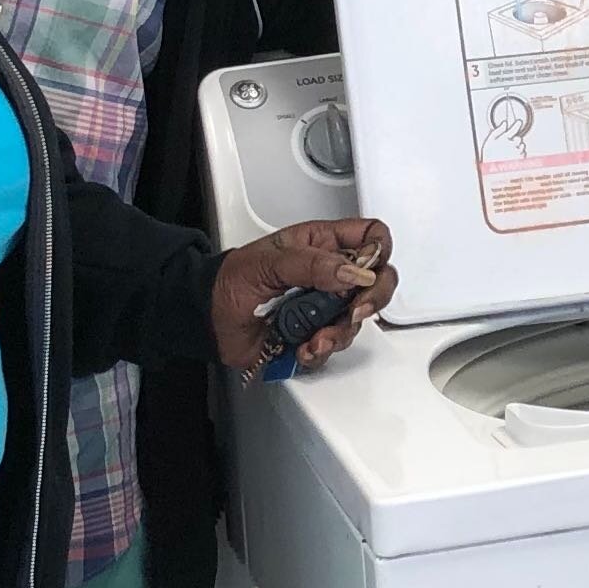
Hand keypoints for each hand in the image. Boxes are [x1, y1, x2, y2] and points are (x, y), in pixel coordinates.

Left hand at [213, 218, 395, 373]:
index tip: (366, 270)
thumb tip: (353, 272)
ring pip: (358, 319)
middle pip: (378, 281)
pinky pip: (334, 345)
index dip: (380, 251)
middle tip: (354, 310)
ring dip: (340, 332)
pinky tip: (303, 347)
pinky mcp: (315, 335)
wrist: (208, 319)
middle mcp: (331, 275)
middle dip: (372, 298)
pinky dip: (321, 350)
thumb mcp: (268, 261)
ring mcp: (325, 307)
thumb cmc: (231, 279)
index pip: (371, 237)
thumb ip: (312, 264)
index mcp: (322, 245)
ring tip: (313, 337)